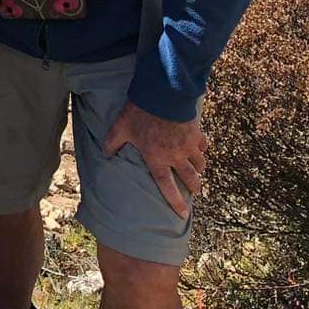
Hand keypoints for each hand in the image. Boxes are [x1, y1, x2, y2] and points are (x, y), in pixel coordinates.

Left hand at [104, 102, 207, 219]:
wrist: (162, 95)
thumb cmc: (139, 113)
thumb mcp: (120, 127)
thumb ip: (112, 143)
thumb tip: (105, 154)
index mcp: (157, 159)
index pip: (167, 187)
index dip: (175, 202)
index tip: (183, 214)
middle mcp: (176, 156)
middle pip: (190, 178)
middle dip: (194, 187)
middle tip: (194, 190)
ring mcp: (188, 145)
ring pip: (200, 164)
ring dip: (198, 169)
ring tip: (196, 171)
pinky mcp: (196, 133)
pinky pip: (203, 146)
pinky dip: (202, 150)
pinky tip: (199, 149)